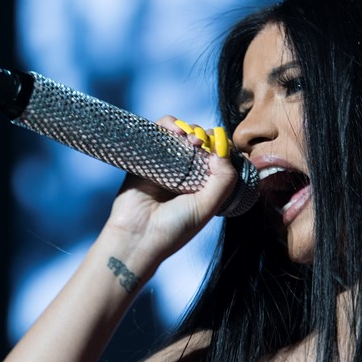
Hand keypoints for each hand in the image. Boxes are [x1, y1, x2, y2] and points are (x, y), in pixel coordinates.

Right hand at [99, 116, 238, 269]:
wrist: (137, 236)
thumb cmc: (173, 229)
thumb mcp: (207, 207)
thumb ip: (224, 180)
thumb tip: (224, 149)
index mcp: (203, 187)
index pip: (219, 158)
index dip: (223, 148)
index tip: (222, 148)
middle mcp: (186, 174)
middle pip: (202, 142)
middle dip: (207, 136)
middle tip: (202, 143)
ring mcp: (166, 165)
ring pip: (182, 134)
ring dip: (190, 129)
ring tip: (190, 138)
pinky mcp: (146, 157)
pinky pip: (159, 132)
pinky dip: (169, 124)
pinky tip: (176, 131)